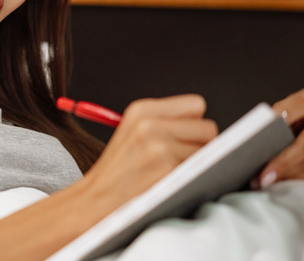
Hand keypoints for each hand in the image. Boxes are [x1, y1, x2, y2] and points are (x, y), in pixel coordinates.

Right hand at [83, 95, 218, 207]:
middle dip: (200, 144)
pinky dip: (190, 177)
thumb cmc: (118, 170)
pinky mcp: (167, 170)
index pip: (196, 104)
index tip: (182, 136)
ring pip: (207, 151)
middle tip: (179, 158)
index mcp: (141, 109)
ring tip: (170, 171)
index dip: (193, 123)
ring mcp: (159, 147)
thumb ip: (166, 121)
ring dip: (195, 163)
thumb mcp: (133, 131)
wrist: (95, 199)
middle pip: (208, 128)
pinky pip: (200, 169)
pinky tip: (170, 181)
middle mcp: (150, 124)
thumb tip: (206, 127)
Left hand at [256, 81, 303, 187]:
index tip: (261, 139)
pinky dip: (301, 177)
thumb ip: (279, 117)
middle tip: (264, 174)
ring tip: (267, 179)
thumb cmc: (302, 112)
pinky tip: (284, 179)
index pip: (298, 106)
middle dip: (284, 160)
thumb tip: (261, 137)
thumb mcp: (291, 106)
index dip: (279, 123)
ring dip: (290, 173)